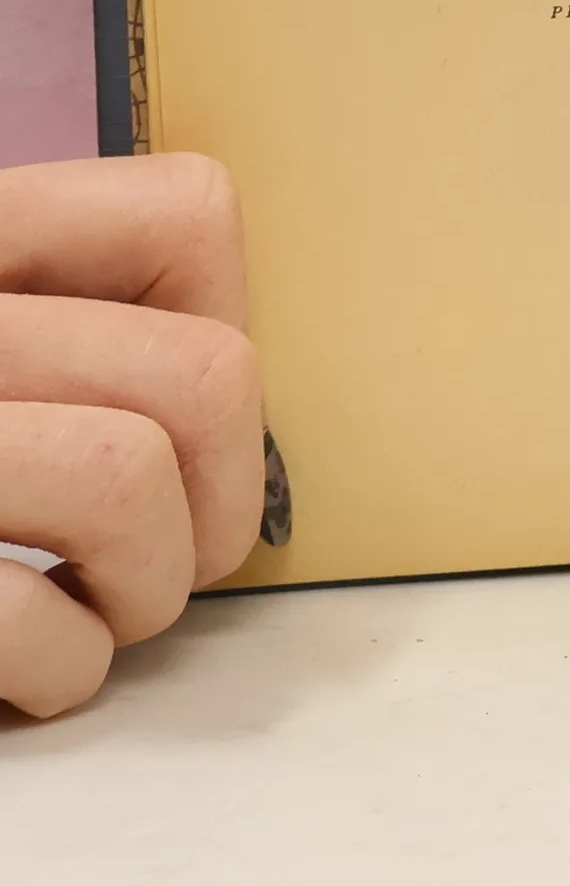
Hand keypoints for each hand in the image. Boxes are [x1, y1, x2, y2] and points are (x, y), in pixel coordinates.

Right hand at [0, 155, 276, 716]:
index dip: (221, 328)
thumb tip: (232, 406)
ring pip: (129, 475)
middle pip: (206, 373)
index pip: (192, 212)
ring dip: (148, 585)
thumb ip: (76, 331)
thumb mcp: (19, 345)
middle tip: (159, 558)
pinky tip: (23, 673)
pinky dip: (59, 671)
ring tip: (94, 611)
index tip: (172, 414)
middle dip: (218, 499)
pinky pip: (27, 614)